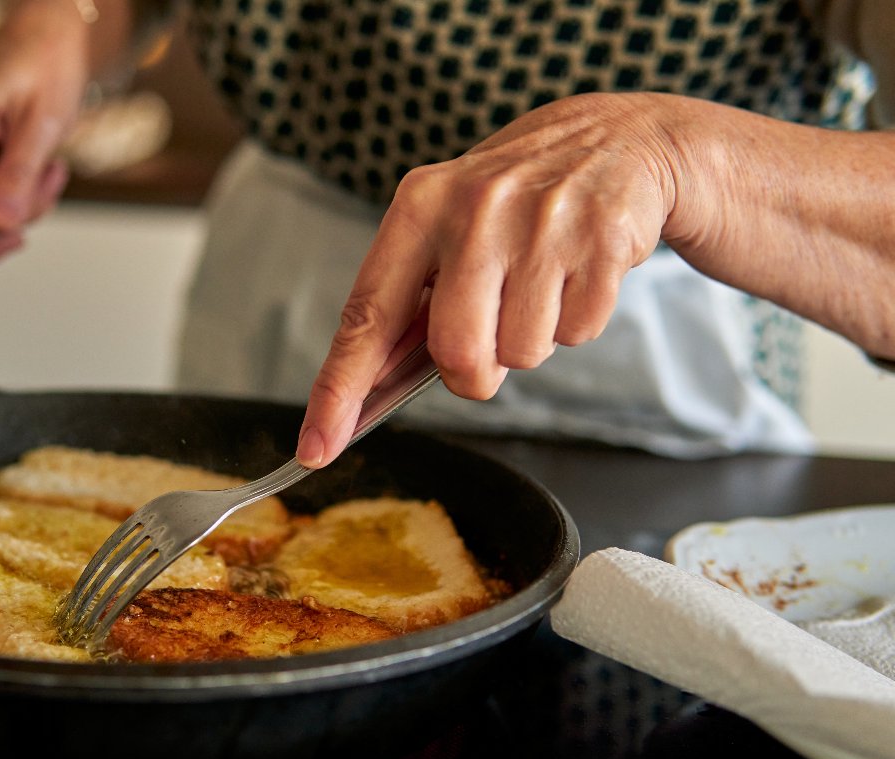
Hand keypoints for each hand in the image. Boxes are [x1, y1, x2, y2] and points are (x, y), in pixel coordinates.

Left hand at [296, 92, 682, 467]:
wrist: (613, 140)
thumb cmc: (512, 200)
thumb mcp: (447, 224)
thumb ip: (410, 299)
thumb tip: (369, 389)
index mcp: (418, 207)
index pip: (367, 316)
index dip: (338, 390)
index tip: (315, 447)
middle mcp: (473, 210)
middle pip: (456, 353)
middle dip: (473, 374)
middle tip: (490, 339)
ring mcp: (540, 224)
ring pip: (521, 354)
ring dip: (530, 343)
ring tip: (539, 286)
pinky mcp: (600, 241)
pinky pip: (577, 335)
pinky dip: (576, 322)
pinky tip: (575, 275)